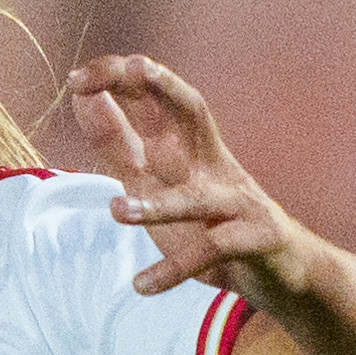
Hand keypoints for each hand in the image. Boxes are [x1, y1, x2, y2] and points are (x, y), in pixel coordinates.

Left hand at [72, 53, 317, 304]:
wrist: (279, 273)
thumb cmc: (209, 223)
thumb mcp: (154, 180)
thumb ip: (118, 144)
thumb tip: (83, 99)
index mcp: (189, 147)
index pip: (157, 98)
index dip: (121, 80)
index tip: (76, 78)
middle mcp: (213, 163)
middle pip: (191, 111)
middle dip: (161, 86)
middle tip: (129, 67)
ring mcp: (238, 199)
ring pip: (196, 197)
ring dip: (156, 206)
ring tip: (116, 213)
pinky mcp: (256, 239)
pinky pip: (212, 252)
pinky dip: (174, 270)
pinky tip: (141, 286)